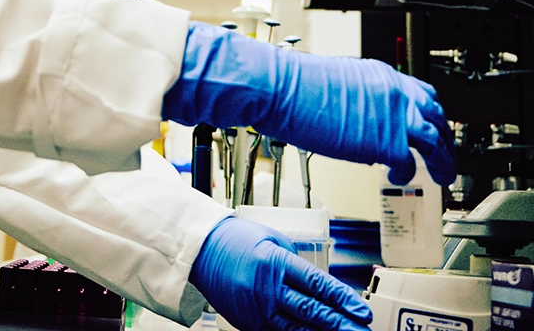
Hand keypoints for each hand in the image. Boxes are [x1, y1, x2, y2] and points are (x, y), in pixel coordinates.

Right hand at [163, 22, 455, 185]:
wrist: (281, 88)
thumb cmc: (294, 85)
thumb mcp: (338, 81)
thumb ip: (362, 97)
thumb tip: (364, 116)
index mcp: (382, 74)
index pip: (422, 94)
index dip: (431, 115)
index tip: (431, 129)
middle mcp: (394, 92)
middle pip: (437, 117)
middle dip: (446, 141)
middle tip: (445, 159)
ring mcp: (392, 116)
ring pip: (436, 142)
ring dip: (441, 163)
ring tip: (439, 178)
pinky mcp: (384, 142)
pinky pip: (409, 163)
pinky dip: (407, 174)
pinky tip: (398, 178)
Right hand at [191, 215, 372, 330]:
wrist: (200, 249)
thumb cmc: (235, 239)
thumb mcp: (269, 239)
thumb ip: (292, 260)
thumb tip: (314, 281)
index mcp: (275, 262)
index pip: (317, 284)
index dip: (342, 299)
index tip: (361, 311)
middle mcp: (268, 288)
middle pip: (311, 311)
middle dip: (340, 324)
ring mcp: (257, 309)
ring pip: (297, 329)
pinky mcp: (248, 322)